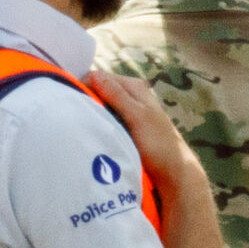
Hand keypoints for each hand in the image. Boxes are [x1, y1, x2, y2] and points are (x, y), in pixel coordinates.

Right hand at [86, 69, 198, 192]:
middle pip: (100, 91)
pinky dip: (99, 123)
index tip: (74, 103)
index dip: (85, 86)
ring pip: (102, 106)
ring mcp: (128, 112)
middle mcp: (131, 96)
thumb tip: (94, 74)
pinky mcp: (126, 128)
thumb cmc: (158, 144)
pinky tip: (93, 132)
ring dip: (93, 113)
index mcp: (134, 87)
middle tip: (76, 115)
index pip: (99, 77)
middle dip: (88, 99)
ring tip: (82, 125)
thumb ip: (117, 95)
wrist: (174, 173)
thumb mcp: (137, 116)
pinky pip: (107, 120)